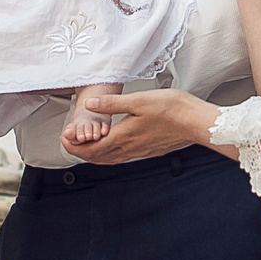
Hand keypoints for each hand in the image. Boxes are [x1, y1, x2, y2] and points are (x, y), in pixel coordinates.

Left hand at [61, 87, 219, 164]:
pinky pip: (120, 157)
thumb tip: (90, 105)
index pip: (90, 148)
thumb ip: (112, 104)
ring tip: (82, 144)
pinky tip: (108, 146)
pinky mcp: (147, 151)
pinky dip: (107, 154)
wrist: (197, 123)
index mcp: (123, 137)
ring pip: (108, 159)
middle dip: (78, 150)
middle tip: (67, 140)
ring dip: (92, 153)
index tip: (63, 136)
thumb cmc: (172, 109)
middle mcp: (129, 149)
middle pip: (96, 157)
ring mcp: (138, 152)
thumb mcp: (138, 100)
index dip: (73, 145)